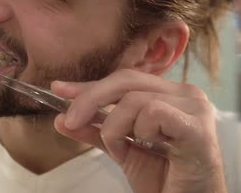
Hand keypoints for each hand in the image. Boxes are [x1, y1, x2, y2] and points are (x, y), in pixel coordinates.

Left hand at [51, 69, 226, 192]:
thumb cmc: (163, 178)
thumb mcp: (119, 148)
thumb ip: (94, 130)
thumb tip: (61, 118)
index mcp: (168, 94)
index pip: (122, 79)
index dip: (89, 85)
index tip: (59, 89)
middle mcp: (185, 94)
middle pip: (125, 80)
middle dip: (89, 100)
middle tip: (70, 121)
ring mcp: (195, 108)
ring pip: (134, 99)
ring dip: (116, 128)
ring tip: (123, 151)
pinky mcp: (198, 127)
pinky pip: (153, 112)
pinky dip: (139, 132)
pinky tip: (145, 148)